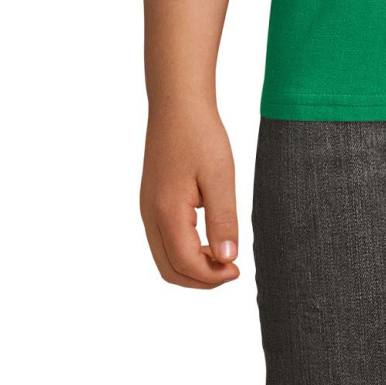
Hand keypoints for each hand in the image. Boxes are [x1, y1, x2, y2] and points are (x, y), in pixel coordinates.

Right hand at [139, 104, 242, 287]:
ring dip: (191, 267)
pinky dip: (183, 251)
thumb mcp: (220, 176)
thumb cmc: (200, 135)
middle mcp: (150, 216)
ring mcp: (147, 209)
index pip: (185, 264)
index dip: (212, 277)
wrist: (177, 104)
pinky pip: (162, 240)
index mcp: (166, 212)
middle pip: (169, 270)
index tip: (237, 271)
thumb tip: (227, 259)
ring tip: (222, 256)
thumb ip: (223, 220)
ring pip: (164, 258)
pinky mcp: (150, 202)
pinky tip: (207, 238)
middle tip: (231, 271)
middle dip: (200, 279)